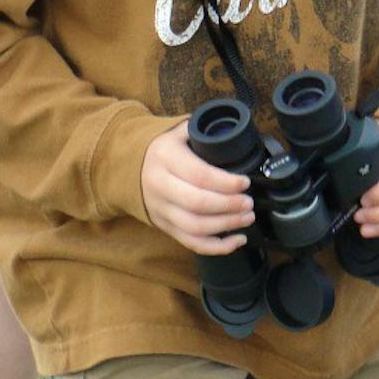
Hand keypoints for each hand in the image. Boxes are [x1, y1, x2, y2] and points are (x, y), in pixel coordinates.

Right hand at [141, 123, 253, 254]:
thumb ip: (206, 132)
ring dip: (226, 225)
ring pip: (195, 227)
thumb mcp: (181, 131)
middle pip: (197, 203)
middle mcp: (159, 184)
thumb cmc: (167, 147)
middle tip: (249, 202)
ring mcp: (160, 208)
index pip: (200, 175)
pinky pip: (190, 243)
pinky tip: (238, 240)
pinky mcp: (164, 225)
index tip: (245, 183)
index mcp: (165, 157)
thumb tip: (237, 136)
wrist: (129, 164)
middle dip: (229, 205)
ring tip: (247, 217)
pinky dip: (217, 247)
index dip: (226, 182)